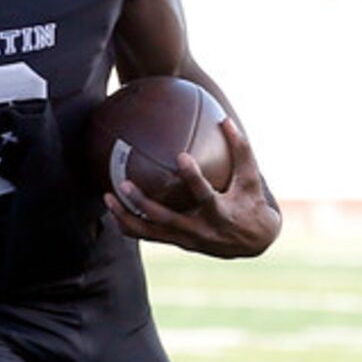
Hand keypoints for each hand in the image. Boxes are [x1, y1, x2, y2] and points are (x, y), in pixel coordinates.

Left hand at [106, 119, 280, 257]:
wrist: (255, 241)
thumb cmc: (251, 202)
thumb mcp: (252, 178)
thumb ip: (241, 149)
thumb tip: (225, 118)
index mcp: (220, 212)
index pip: (204, 195)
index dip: (193, 177)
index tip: (181, 156)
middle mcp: (200, 229)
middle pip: (166, 218)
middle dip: (143, 203)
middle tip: (124, 183)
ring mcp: (187, 239)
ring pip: (150, 232)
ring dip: (126, 216)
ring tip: (107, 198)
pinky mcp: (178, 243)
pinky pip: (148, 236)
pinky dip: (129, 226)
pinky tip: (113, 211)